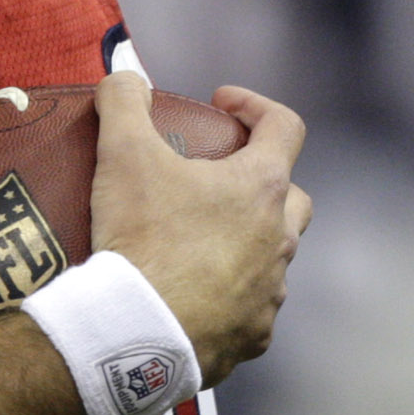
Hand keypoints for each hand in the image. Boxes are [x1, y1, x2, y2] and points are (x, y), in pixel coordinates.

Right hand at [86, 72, 312, 385]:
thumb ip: (123, 102)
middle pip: (291, 197)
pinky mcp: (253, 336)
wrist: (137, 334)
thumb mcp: (122, 155)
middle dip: (262, 182)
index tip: (221, 105)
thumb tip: (124, 78)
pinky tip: (193, 296)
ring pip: (272, 256)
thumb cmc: (142, 237)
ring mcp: (271, 292)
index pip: (285, 126)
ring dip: (246, 242)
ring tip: (197, 241)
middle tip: (216, 182)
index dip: (256, 106)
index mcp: (262, 189)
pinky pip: (250, 308)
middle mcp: (280, 239)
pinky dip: (229, 296)